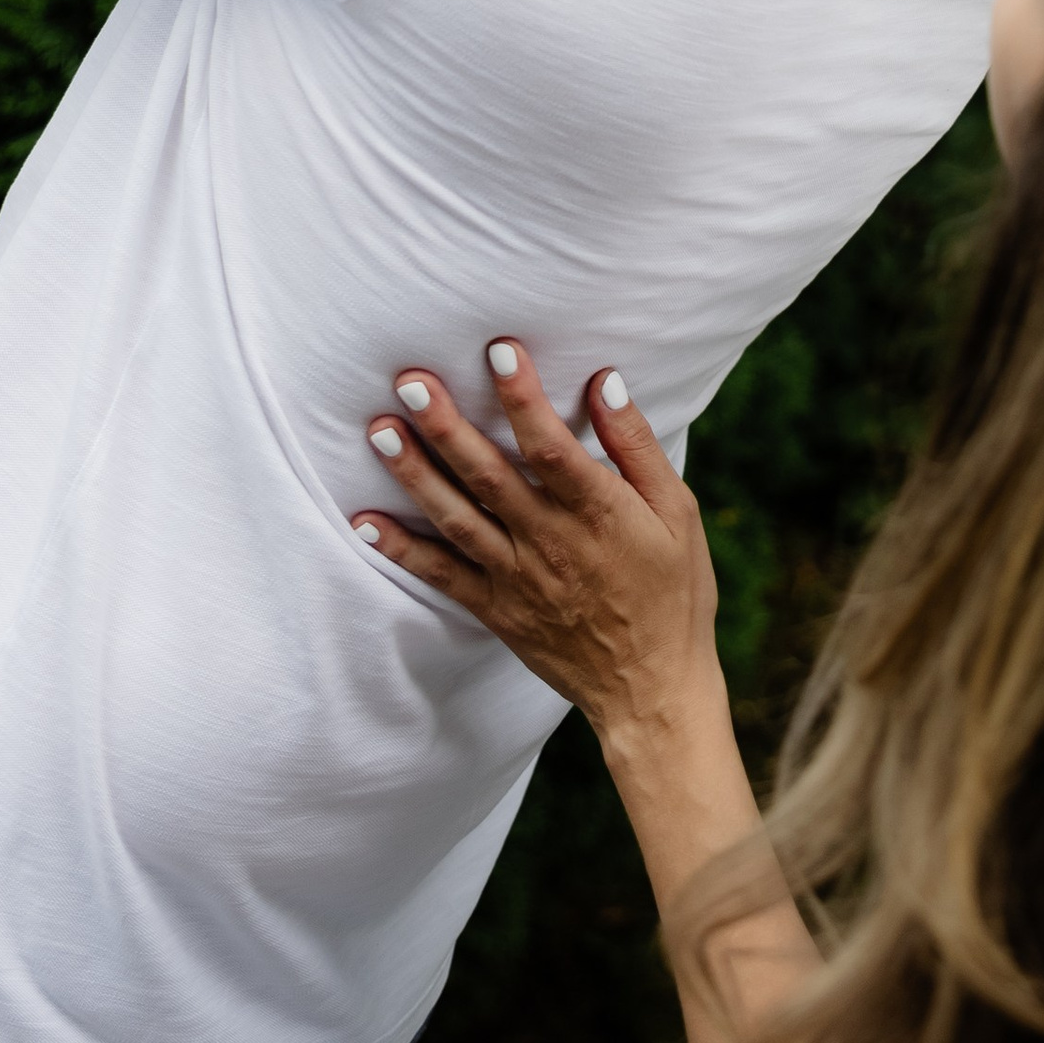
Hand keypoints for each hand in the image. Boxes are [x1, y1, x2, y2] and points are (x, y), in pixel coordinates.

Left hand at [355, 348, 719, 760]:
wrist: (652, 691)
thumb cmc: (674, 592)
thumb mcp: (678, 514)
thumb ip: (638, 447)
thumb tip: (606, 382)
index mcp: (601, 515)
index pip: (552, 448)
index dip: (523, 398)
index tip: (497, 351)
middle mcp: (552, 544)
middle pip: (490, 477)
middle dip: (447, 427)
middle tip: (410, 382)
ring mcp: (518, 580)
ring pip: (457, 519)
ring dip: (415, 474)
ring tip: (380, 431)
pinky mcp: (497, 610)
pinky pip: (443, 577)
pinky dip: (402, 550)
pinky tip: (365, 521)